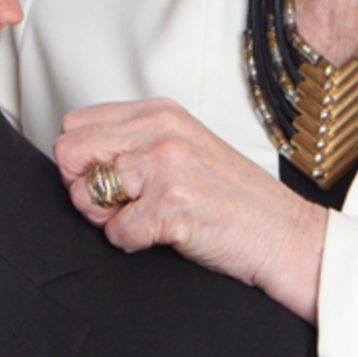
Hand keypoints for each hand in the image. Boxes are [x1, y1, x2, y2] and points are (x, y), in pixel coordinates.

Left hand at [51, 98, 328, 322]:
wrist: (287, 235)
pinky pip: (116, 232)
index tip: (107, 181)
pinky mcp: (172, 204)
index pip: (76, 124)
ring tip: (144, 221)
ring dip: (106, 218)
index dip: (81, 161)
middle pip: (70, 153)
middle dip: (83, 188)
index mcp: (159, 112)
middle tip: (117, 207)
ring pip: (86, 192)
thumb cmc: (234, 200)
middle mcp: (160, 130)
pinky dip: (133, 243)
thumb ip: (135, 145)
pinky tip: (165, 236)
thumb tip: (77, 163)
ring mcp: (167, 165)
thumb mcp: (183, 151)